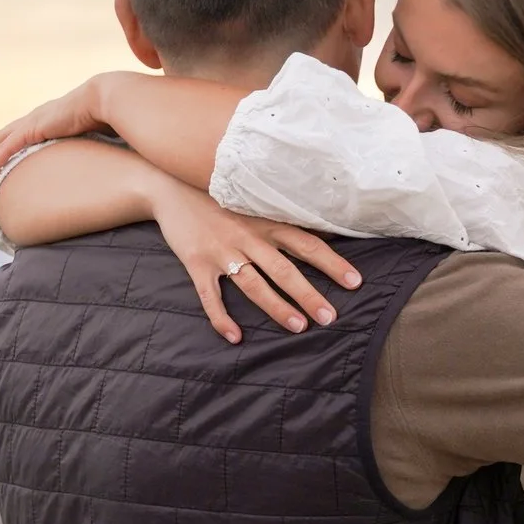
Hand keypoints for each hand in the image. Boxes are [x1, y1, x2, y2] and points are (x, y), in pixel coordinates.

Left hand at [0, 78, 110, 185]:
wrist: (105, 99)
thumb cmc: (108, 115)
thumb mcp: (95, 133)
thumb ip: (92, 144)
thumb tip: (107, 162)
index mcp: (50, 117)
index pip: (23, 131)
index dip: (13, 147)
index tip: (10, 166)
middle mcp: (37, 117)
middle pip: (5, 134)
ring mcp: (32, 121)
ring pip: (1, 141)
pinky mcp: (32, 129)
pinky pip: (6, 148)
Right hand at [147, 184, 362, 343]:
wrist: (169, 186)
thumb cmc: (218, 195)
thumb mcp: (253, 201)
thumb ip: (284, 219)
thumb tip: (327, 231)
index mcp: (266, 222)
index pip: (306, 244)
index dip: (332, 263)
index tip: (355, 282)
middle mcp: (248, 237)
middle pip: (284, 269)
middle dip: (309, 294)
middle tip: (330, 317)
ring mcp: (222, 251)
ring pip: (254, 284)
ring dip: (277, 307)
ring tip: (298, 327)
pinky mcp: (197, 263)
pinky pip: (211, 296)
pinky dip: (222, 318)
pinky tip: (235, 337)